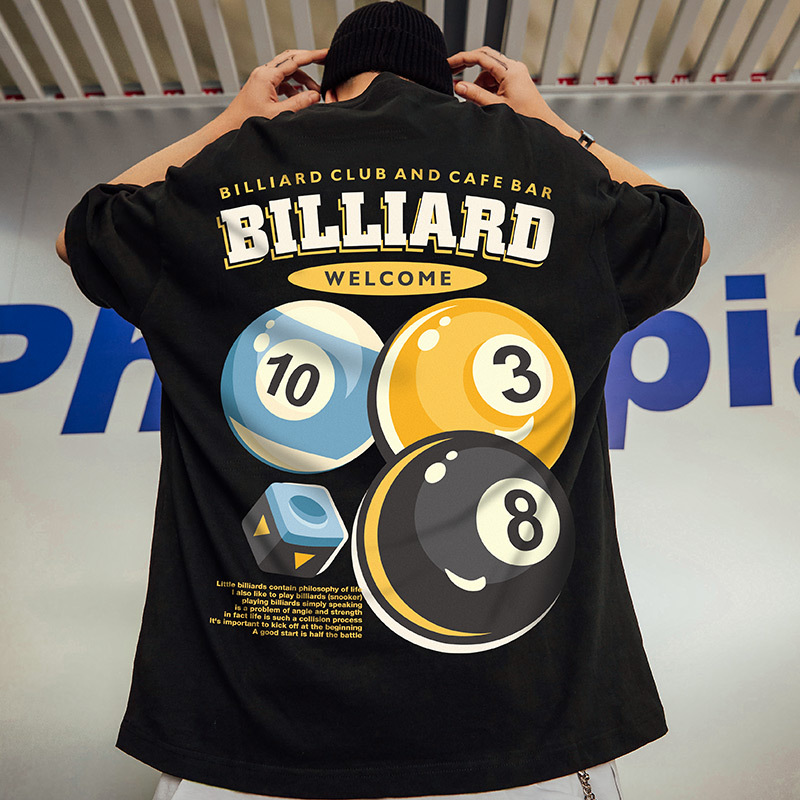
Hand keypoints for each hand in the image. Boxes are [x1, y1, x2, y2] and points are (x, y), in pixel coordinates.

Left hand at [219, 48, 326, 129]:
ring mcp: (262, 79)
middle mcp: (263, 74)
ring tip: (315, 93)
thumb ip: (298, 103)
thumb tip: (315, 96)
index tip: (326, 54)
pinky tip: (301, 97)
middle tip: (325, 62)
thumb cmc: (247, 122)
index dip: (312, 56)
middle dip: (309, 61)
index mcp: (266, 76)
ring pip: (287, 72)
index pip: (294, 60)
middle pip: (291, 60)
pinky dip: (294, 87)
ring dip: (302, 80)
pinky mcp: (262, 88)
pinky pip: (282, 81)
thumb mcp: (277, 114)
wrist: (229, 128)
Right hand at [448, 47, 565, 130]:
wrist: (543, 126)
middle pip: (484, 58)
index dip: (462, 59)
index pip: (481, 57)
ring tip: (476, 101)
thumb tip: (458, 86)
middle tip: (452, 72)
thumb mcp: (496, 107)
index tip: (448, 64)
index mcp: (510, 70)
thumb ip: (476, 96)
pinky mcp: (515, 82)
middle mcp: (514, 68)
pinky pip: (495, 79)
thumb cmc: (527, 118)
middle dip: (467, 65)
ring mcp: (515, 74)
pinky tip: (485, 101)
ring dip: (478, 83)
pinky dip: (486, 88)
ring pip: (488, 71)